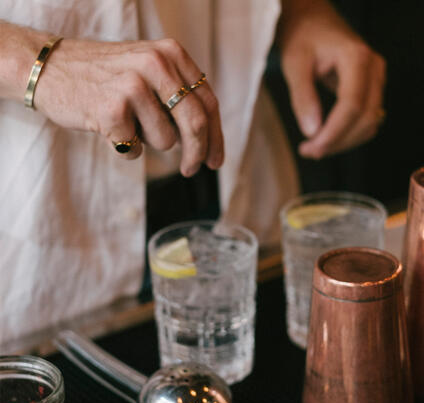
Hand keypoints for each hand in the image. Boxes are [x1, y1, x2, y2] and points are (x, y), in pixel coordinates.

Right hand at [34, 37, 223, 175]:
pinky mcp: (113, 107)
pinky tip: (108, 129)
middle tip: (190, 170)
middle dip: (197, 153)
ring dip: (148, 142)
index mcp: (171, 54)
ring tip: (126, 123)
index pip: (208, 103)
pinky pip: (134, 149)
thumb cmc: (105, 77)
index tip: (216, 160)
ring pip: (165, 140)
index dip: (216, 137)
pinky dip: (124, 148)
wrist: (50, 68)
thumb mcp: (148, 71)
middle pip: (195, 123)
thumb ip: (178, 95)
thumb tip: (208, 140)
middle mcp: (156, 63)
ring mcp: (134, 84)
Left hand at [278, 0, 385, 158]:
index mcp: (356, 58)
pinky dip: (349, 135)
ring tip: (314, 147)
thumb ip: (303, 98)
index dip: (334, 133)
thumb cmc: (302, 37)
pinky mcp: (371, 89)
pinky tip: (327, 139)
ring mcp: (376, 79)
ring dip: (343, 142)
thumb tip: (312, 131)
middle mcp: (373, 69)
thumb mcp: (295, 64)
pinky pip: (367, 120)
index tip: (312, 149)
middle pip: (365, 119)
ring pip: (369, 124)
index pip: (352, 106)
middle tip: (308, 152)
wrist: (312, 21)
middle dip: (337, 142)